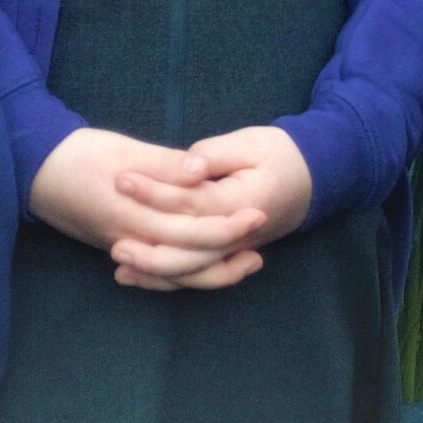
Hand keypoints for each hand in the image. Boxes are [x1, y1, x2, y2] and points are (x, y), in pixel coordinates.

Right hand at [30, 127, 263, 262]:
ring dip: (211, 272)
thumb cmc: (78, 155)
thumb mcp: (123, 152)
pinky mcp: (119, 246)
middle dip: (227, 253)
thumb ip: (163, 165)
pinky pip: (155, 273)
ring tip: (244, 263)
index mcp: (134, 215)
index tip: (257, 214)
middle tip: (260, 243)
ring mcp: (123, 248)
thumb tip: (200, 173)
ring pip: (173, 274)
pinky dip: (181, 276)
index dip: (226, 226)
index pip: (190, 231)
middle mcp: (130, 240)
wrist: (34, 170)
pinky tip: (203, 270)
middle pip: (187, 260)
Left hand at [110, 126, 311, 291]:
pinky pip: (195, 273)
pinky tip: (135, 275)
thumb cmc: (278, 155)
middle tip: (111, 236)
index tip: (121, 179)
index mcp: (240, 203)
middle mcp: (236, 236)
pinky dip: (165, 278)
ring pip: (190, 270)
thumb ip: (215, 155)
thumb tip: (186, 168)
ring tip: (117, 258)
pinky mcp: (226, 253)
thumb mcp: (250, 143)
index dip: (153, 193)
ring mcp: (232, 250)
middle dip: (147, 246)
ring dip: (153, 269)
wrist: (311, 180)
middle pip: (187, 251)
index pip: (189, 203)